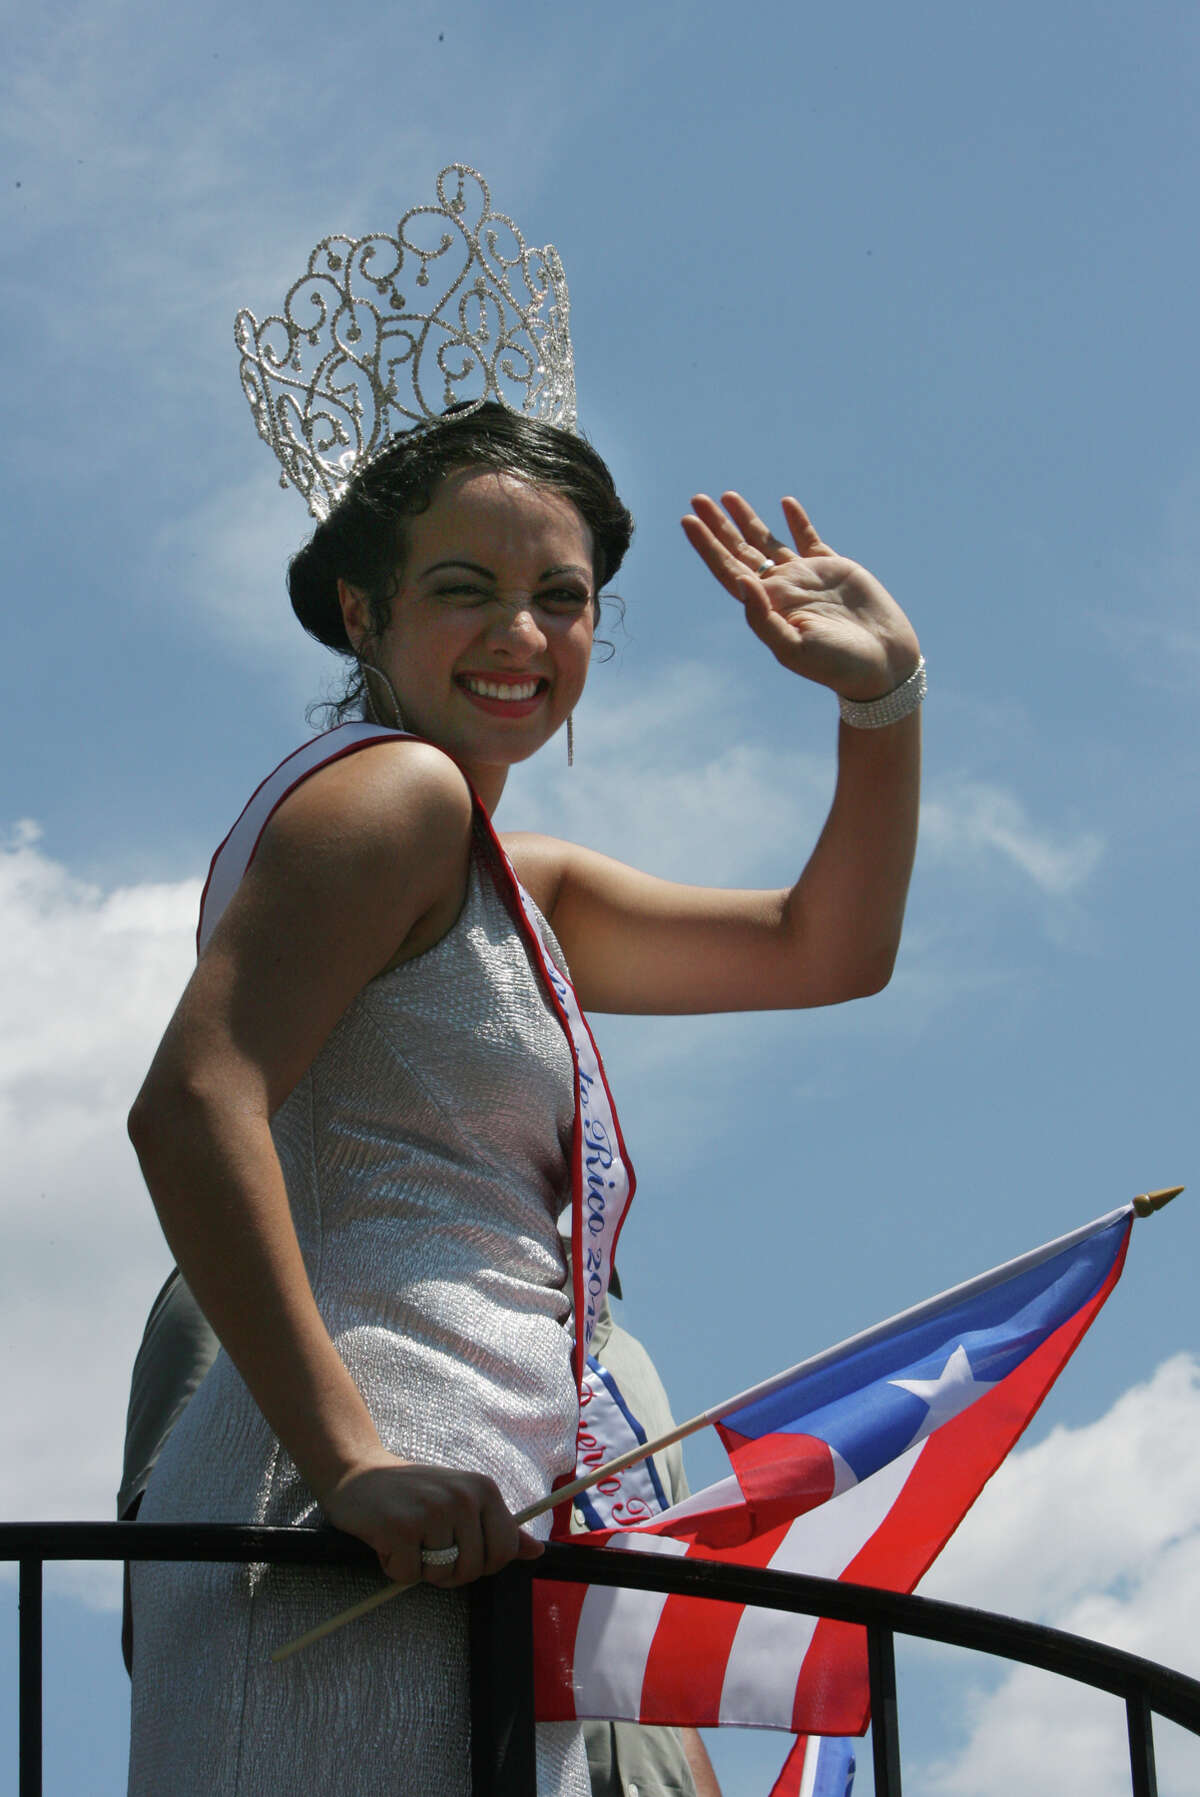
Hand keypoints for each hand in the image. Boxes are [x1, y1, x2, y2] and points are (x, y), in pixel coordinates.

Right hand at [320, 1452, 544, 1588]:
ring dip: (419, 1568)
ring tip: (408, 1538)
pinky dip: (394, 1567)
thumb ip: (499, 1527)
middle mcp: (463, 1497)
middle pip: (473, 1569)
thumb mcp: (462, 1502)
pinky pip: (408, 1575)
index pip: (505, 1550)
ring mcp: (433, 1510)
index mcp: (484, 1489)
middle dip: (448, 1571)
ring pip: (441, 1575)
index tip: (460, 1551)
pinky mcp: (401, 1527)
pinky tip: (387, 1540)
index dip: (481, 1564)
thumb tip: (536, 1552)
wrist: (358, 1474)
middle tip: (427, 1546)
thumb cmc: (414, 1493)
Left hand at [681, 491, 920, 702]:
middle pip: (741, 551)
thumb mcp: (793, 648)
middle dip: (719, 526)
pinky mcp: (834, 569)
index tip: (688, 521)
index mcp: (767, 606)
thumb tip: (740, 581)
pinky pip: (809, 539)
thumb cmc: (837, 664)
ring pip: (769, 541)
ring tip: (728, 496)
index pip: (728, 570)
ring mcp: (806, 577)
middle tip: (697, 499)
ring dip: (748, 519)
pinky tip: (785, 503)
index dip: (708, 547)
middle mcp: (781, 589)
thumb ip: (763, 618)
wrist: (882, 664)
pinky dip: (797, 521)